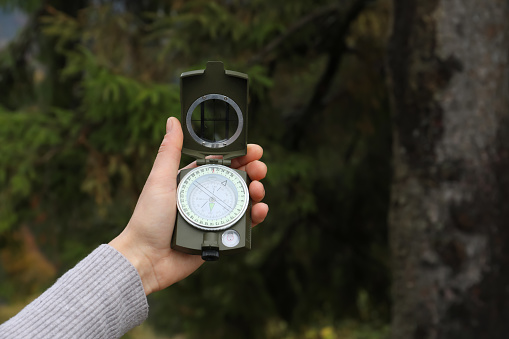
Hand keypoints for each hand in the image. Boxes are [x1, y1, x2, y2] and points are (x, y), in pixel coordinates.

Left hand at [109, 117, 267, 294]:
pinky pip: (243, 225)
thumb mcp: (159, 180)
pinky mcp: (220, 236)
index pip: (222, 163)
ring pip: (244, 201)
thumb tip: (173, 120)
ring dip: (257, 192)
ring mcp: (215, 217)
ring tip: (259, 191)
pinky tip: (260, 210)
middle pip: (237, 180)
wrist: (146, 259)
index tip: (254, 150)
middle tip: (260, 170)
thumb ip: (169, 151)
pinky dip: (255, 217)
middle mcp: (206, 197)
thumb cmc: (148, 219)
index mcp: (193, 181)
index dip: (240, 155)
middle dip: (254, 172)